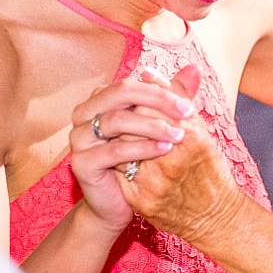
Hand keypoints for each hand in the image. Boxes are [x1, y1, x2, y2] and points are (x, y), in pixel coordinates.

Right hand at [67, 66, 199, 233]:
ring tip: (179, 135)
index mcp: (98, 100)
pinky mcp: (80, 163)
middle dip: (157, 101)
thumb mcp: (156, 127)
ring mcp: (78, 138)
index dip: (160, 91)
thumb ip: (172, 98)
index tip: (188, 105)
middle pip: (120, 94)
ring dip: (151, 125)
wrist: (117, 203)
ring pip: (116, 120)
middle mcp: (83, 114)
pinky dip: (142, 148)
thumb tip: (195, 69)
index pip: (129, 84)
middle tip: (186, 113)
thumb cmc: (137, 162)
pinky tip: (165, 150)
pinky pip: (114, 150)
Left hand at [122, 106, 251, 245]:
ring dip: (122, 143)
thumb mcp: (199, 130)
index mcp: (191, 137)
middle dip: (128, 123)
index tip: (141, 107)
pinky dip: (121, 166)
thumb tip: (150, 70)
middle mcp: (173, 159)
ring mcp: (156, 182)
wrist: (214, 216)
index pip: (149, 107)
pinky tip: (127, 164)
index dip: (140, 105)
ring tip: (128, 142)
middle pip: (133, 127)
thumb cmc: (208, 169)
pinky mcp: (143, 201)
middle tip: (129, 123)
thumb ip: (175, 98)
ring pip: (123, 150)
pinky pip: (120, 175)